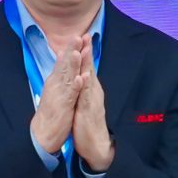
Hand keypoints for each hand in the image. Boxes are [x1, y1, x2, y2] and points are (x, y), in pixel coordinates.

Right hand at [30, 38, 82, 155]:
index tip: (78, 35)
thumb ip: (60, 75)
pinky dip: (74, 86)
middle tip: (77, 36)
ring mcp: (59, 94)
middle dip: (71, 50)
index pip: (64, 61)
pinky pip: (70, 94)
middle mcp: (56, 84)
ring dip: (72, 64)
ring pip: (67, 76)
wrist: (43, 133)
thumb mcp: (56, 90)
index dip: (71, 48)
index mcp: (56, 80)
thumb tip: (62, 61)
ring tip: (78, 52)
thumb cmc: (52, 111)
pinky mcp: (63, 106)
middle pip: (64, 64)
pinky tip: (79, 78)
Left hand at [70, 33, 112, 170]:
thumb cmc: (88, 123)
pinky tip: (84, 76)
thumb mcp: (84, 102)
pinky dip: (86, 86)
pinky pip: (87, 96)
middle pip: (90, 68)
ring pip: (90, 78)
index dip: (84, 52)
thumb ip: (83, 89)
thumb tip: (81, 77)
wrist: (96, 144)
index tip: (82, 36)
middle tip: (86, 34)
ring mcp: (92, 100)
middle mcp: (93, 92)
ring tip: (85, 49)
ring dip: (87, 64)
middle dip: (87, 51)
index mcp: (90, 89)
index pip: (87, 67)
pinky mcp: (88, 110)